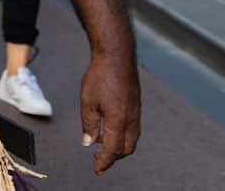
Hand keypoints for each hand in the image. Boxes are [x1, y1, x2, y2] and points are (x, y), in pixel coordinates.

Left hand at [80, 49, 140, 173]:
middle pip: (126, 148)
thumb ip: (89, 124)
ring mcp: (136, 112)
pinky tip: (109, 129)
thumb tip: (89, 143)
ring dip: (119, 146)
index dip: (105, 162)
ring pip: (132, 139)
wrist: (117, 55)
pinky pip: (133, 128)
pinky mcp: (136, 105)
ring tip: (102, 144)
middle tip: (98, 159)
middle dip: (113, 157)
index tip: (97, 169)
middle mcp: (131, 119)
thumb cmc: (100, 76)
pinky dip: (123, 135)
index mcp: (119, 120)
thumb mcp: (88, 101)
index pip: (113, 149)